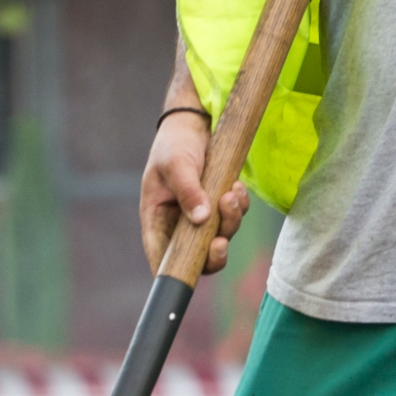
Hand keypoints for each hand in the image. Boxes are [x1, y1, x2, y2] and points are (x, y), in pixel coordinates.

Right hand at [139, 111, 249, 277]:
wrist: (194, 121)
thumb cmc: (175, 143)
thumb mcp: (176, 164)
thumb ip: (188, 191)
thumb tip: (201, 219)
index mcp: (157, 220)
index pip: (162, 259)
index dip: (175, 274)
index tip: (192, 270)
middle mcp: (178, 224)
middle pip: (198, 257)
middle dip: (213, 252)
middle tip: (221, 241)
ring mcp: (200, 217)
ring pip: (221, 236)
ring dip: (231, 220)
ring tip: (231, 193)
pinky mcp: (219, 206)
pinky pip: (234, 217)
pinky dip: (239, 206)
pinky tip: (236, 187)